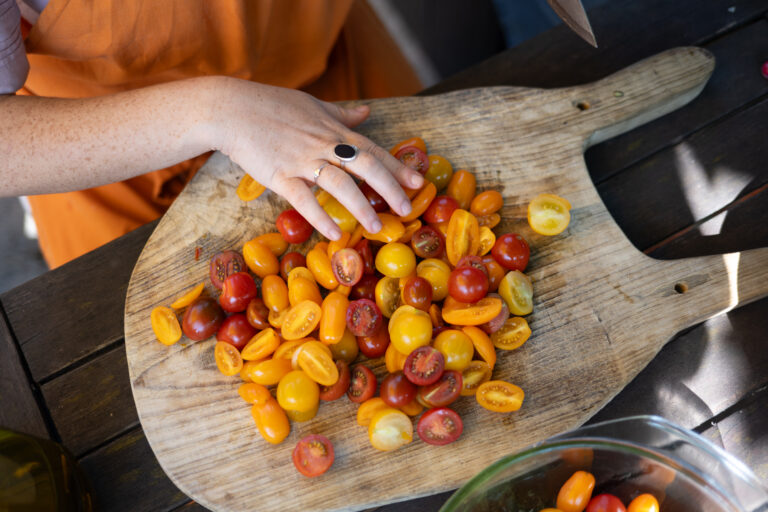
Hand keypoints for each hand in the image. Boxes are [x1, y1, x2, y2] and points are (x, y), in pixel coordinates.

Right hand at [211, 78, 423, 239]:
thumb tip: (367, 113)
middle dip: (389, 188)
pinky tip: (335, 234)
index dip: (397, 166)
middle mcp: (323, 144)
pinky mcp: (279, 174)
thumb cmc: (272, 106)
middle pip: (365, 165)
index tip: (418, 181)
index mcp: (333, 129)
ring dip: (360, 207)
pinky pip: (303, 199)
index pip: (373, 148)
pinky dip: (320, 217)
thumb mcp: (313, 106)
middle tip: (406, 210)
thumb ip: (341, 115)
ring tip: (376, 228)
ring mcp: (301, 160)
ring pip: (338, 184)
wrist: (231, 109)